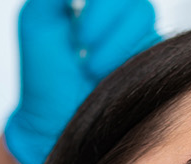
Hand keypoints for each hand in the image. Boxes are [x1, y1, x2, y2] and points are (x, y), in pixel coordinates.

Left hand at [5, 0, 160, 163]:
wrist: (53, 124)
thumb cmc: (43, 75)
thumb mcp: (37, 20)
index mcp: (91, 2)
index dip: (99, 5)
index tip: (76, 25)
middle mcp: (118, 13)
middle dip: (101, 16)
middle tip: (79, 44)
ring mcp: (137, 35)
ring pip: (142, 14)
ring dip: (112, 42)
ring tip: (89, 67)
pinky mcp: (152, 59)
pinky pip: (154, 42)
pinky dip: (126, 56)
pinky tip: (105, 74)